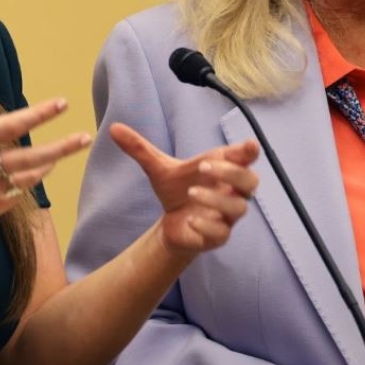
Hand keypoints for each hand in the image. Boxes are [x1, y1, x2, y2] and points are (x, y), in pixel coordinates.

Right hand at [0, 87, 91, 240]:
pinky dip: (22, 188)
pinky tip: (29, 180)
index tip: (62, 104)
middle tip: (85, 138)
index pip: (13, 124)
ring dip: (46, 167)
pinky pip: (12, 198)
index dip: (41, 113)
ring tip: (59, 158)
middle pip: (32, 156)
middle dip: (63, 147)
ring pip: (27, 179)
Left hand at [109, 122, 258, 254]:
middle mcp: (231, 192)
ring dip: (217, 199)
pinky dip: (208, 225)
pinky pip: (222, 232)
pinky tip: (191, 221)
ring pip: (239, 208)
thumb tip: (113, 128)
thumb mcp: (157, 169)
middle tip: (205, 166)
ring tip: (192, 192)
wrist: (171, 223)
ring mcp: (227, 215)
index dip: (248, 152)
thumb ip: (139, 149)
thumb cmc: (175, 190)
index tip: (248, 146)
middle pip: (250, 181)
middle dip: (232, 173)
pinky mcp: (219, 236)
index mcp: (222, 169)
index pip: (245, 158)